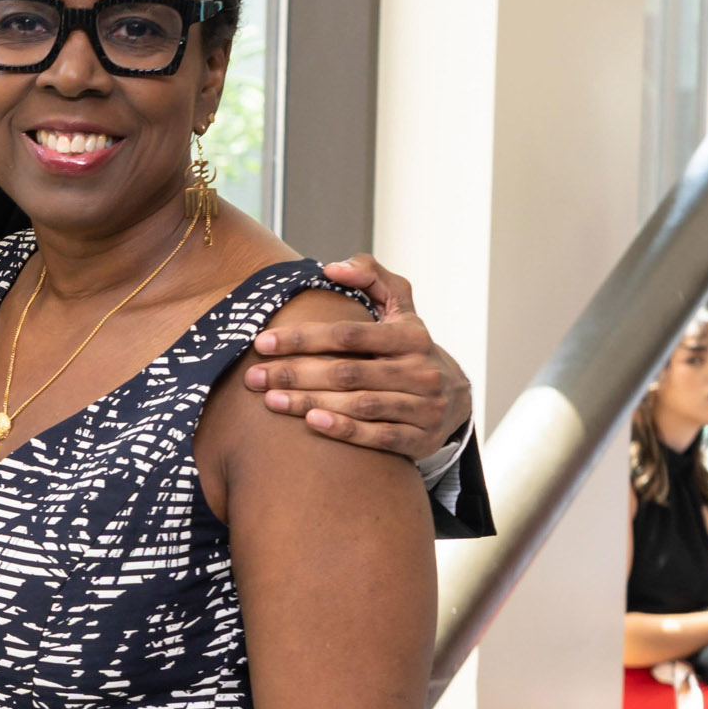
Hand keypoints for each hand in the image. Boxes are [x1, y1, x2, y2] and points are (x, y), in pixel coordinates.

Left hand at [238, 254, 473, 459]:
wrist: (454, 398)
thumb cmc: (409, 347)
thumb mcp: (399, 307)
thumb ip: (371, 276)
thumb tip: (332, 268)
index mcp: (411, 336)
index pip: (348, 335)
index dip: (302, 338)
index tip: (262, 342)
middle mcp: (420, 371)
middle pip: (346, 372)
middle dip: (294, 374)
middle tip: (253, 377)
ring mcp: (424, 407)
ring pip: (359, 405)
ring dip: (309, 402)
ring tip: (270, 400)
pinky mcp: (421, 440)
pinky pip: (379, 436)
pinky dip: (344, 430)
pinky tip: (311, 422)